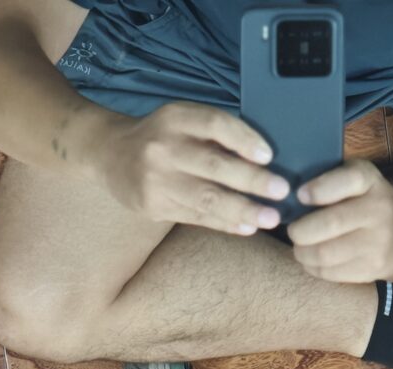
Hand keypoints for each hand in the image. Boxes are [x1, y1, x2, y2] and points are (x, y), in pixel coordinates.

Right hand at [101, 101, 289, 233]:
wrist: (111, 154)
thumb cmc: (160, 136)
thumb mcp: (182, 120)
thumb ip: (213, 133)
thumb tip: (263, 156)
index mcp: (176, 117)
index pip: (215, 124)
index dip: (243, 139)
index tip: (269, 156)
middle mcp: (164, 147)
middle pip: (214, 165)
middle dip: (251, 181)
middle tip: (281, 191)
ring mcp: (156, 180)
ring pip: (206, 198)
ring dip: (242, 209)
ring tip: (269, 218)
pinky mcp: (153, 206)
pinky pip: (195, 217)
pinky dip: (224, 222)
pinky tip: (246, 227)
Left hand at [287, 160, 392, 281]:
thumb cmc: (368, 199)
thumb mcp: (357, 178)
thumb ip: (330, 182)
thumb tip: (289, 201)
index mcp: (370, 181)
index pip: (346, 181)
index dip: (318, 190)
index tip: (300, 195)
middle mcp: (378, 210)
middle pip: (329, 225)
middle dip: (300, 231)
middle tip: (293, 232)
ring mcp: (377, 244)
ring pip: (325, 255)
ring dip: (303, 253)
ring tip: (300, 248)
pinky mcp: (372, 270)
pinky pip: (331, 273)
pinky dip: (314, 268)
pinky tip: (313, 260)